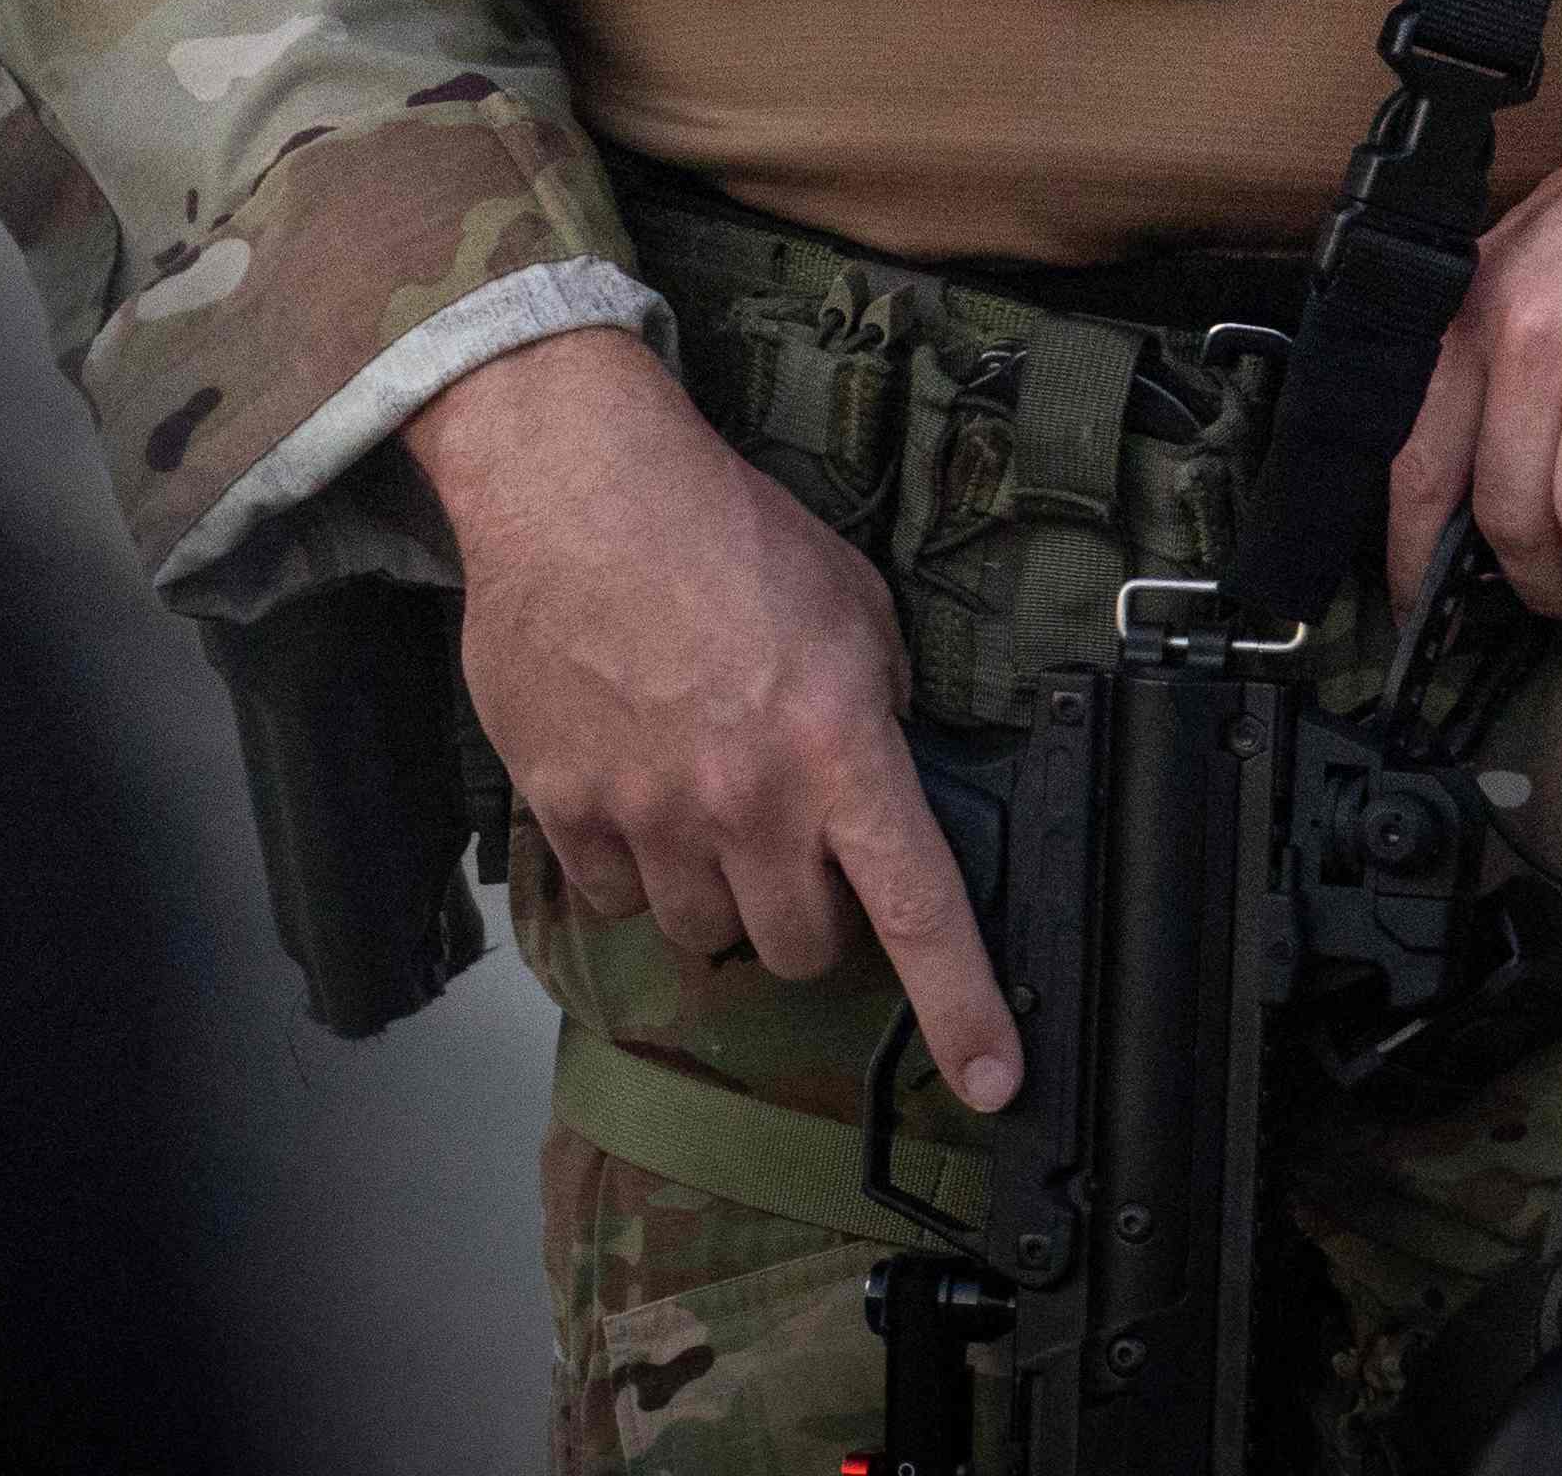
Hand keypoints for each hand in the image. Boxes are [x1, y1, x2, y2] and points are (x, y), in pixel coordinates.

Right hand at [411, 324, 1023, 1111]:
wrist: (575, 483)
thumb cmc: (719, 528)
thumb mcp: (852, 602)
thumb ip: (877, 704)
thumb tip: (883, 775)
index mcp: (839, 746)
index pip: (919, 909)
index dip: (964, 1010)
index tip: (994, 1078)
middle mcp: (749, 799)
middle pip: (803, 949)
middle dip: (811, 914)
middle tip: (793, 842)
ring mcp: (651, 813)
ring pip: (706, 936)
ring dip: (718, 891)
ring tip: (702, 798)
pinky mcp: (568, 808)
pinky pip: (613, 895)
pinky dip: (629, 864)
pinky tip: (632, 784)